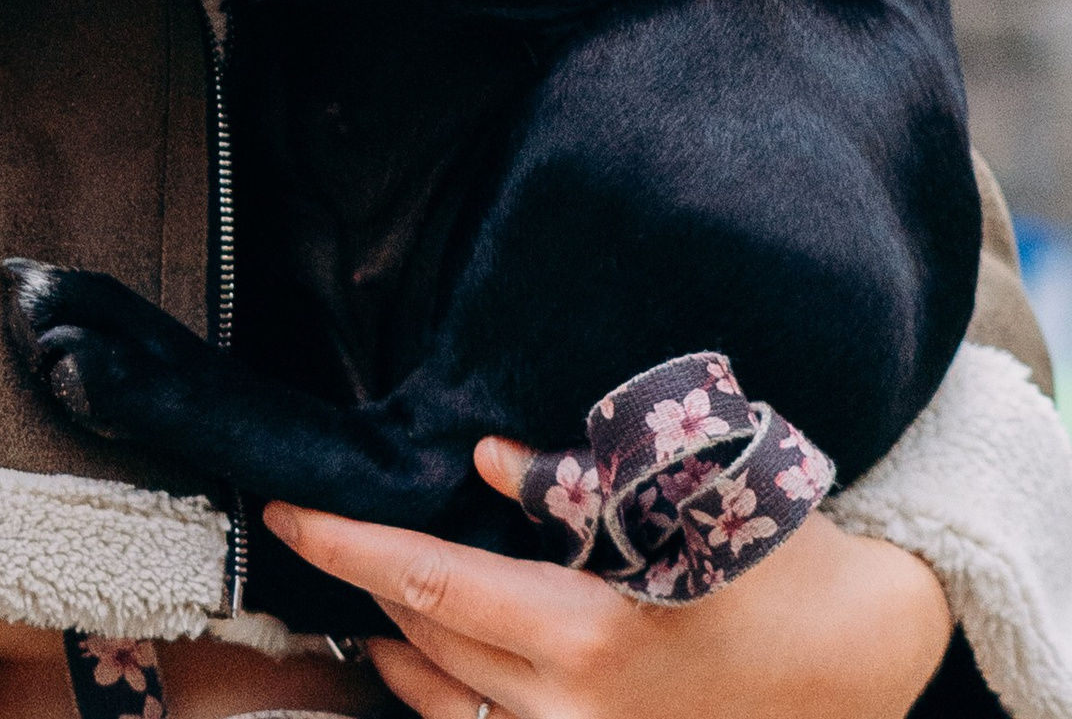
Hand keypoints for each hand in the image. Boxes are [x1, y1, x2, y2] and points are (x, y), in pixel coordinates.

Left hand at [268, 443, 952, 718]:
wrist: (868, 664)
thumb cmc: (780, 564)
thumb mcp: (687, 497)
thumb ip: (575, 481)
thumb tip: (484, 459)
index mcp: (587, 636)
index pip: (428, 582)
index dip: (345, 545)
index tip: (284, 510)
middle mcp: (576, 714)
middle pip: (429, 644)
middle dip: (369, 585)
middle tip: (323, 530)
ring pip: (450, 708)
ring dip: (399, 649)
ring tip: (366, 598)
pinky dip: (445, 699)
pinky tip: (424, 662)